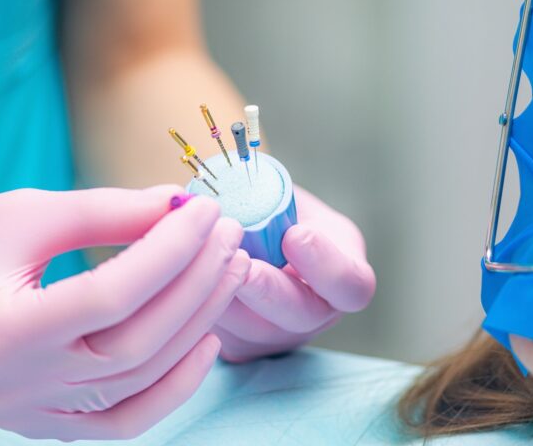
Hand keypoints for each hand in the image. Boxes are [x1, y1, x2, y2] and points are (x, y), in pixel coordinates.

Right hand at [0, 187, 249, 439]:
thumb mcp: (27, 213)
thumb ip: (107, 212)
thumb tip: (181, 205)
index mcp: (0, 330)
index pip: (111, 295)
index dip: (171, 251)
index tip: (205, 210)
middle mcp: (16, 386)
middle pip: (135, 345)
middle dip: (195, 284)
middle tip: (229, 233)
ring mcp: (32, 413)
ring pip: (139, 384)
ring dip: (197, 325)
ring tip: (229, 270)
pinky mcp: (46, 423)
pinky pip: (125, 420)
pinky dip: (173, 386)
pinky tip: (207, 339)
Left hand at [212, 186, 374, 361]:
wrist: (254, 243)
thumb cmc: (274, 212)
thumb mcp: (287, 197)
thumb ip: (272, 196)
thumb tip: (233, 183)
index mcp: (344, 275)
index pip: (352, 285)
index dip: (327, 265)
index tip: (296, 235)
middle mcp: (318, 315)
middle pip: (301, 316)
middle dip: (268, 289)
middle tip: (241, 260)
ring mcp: (278, 339)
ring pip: (251, 331)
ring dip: (223, 294)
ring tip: (197, 258)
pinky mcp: (238, 349)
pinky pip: (219, 335)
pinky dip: (197, 304)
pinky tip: (179, 274)